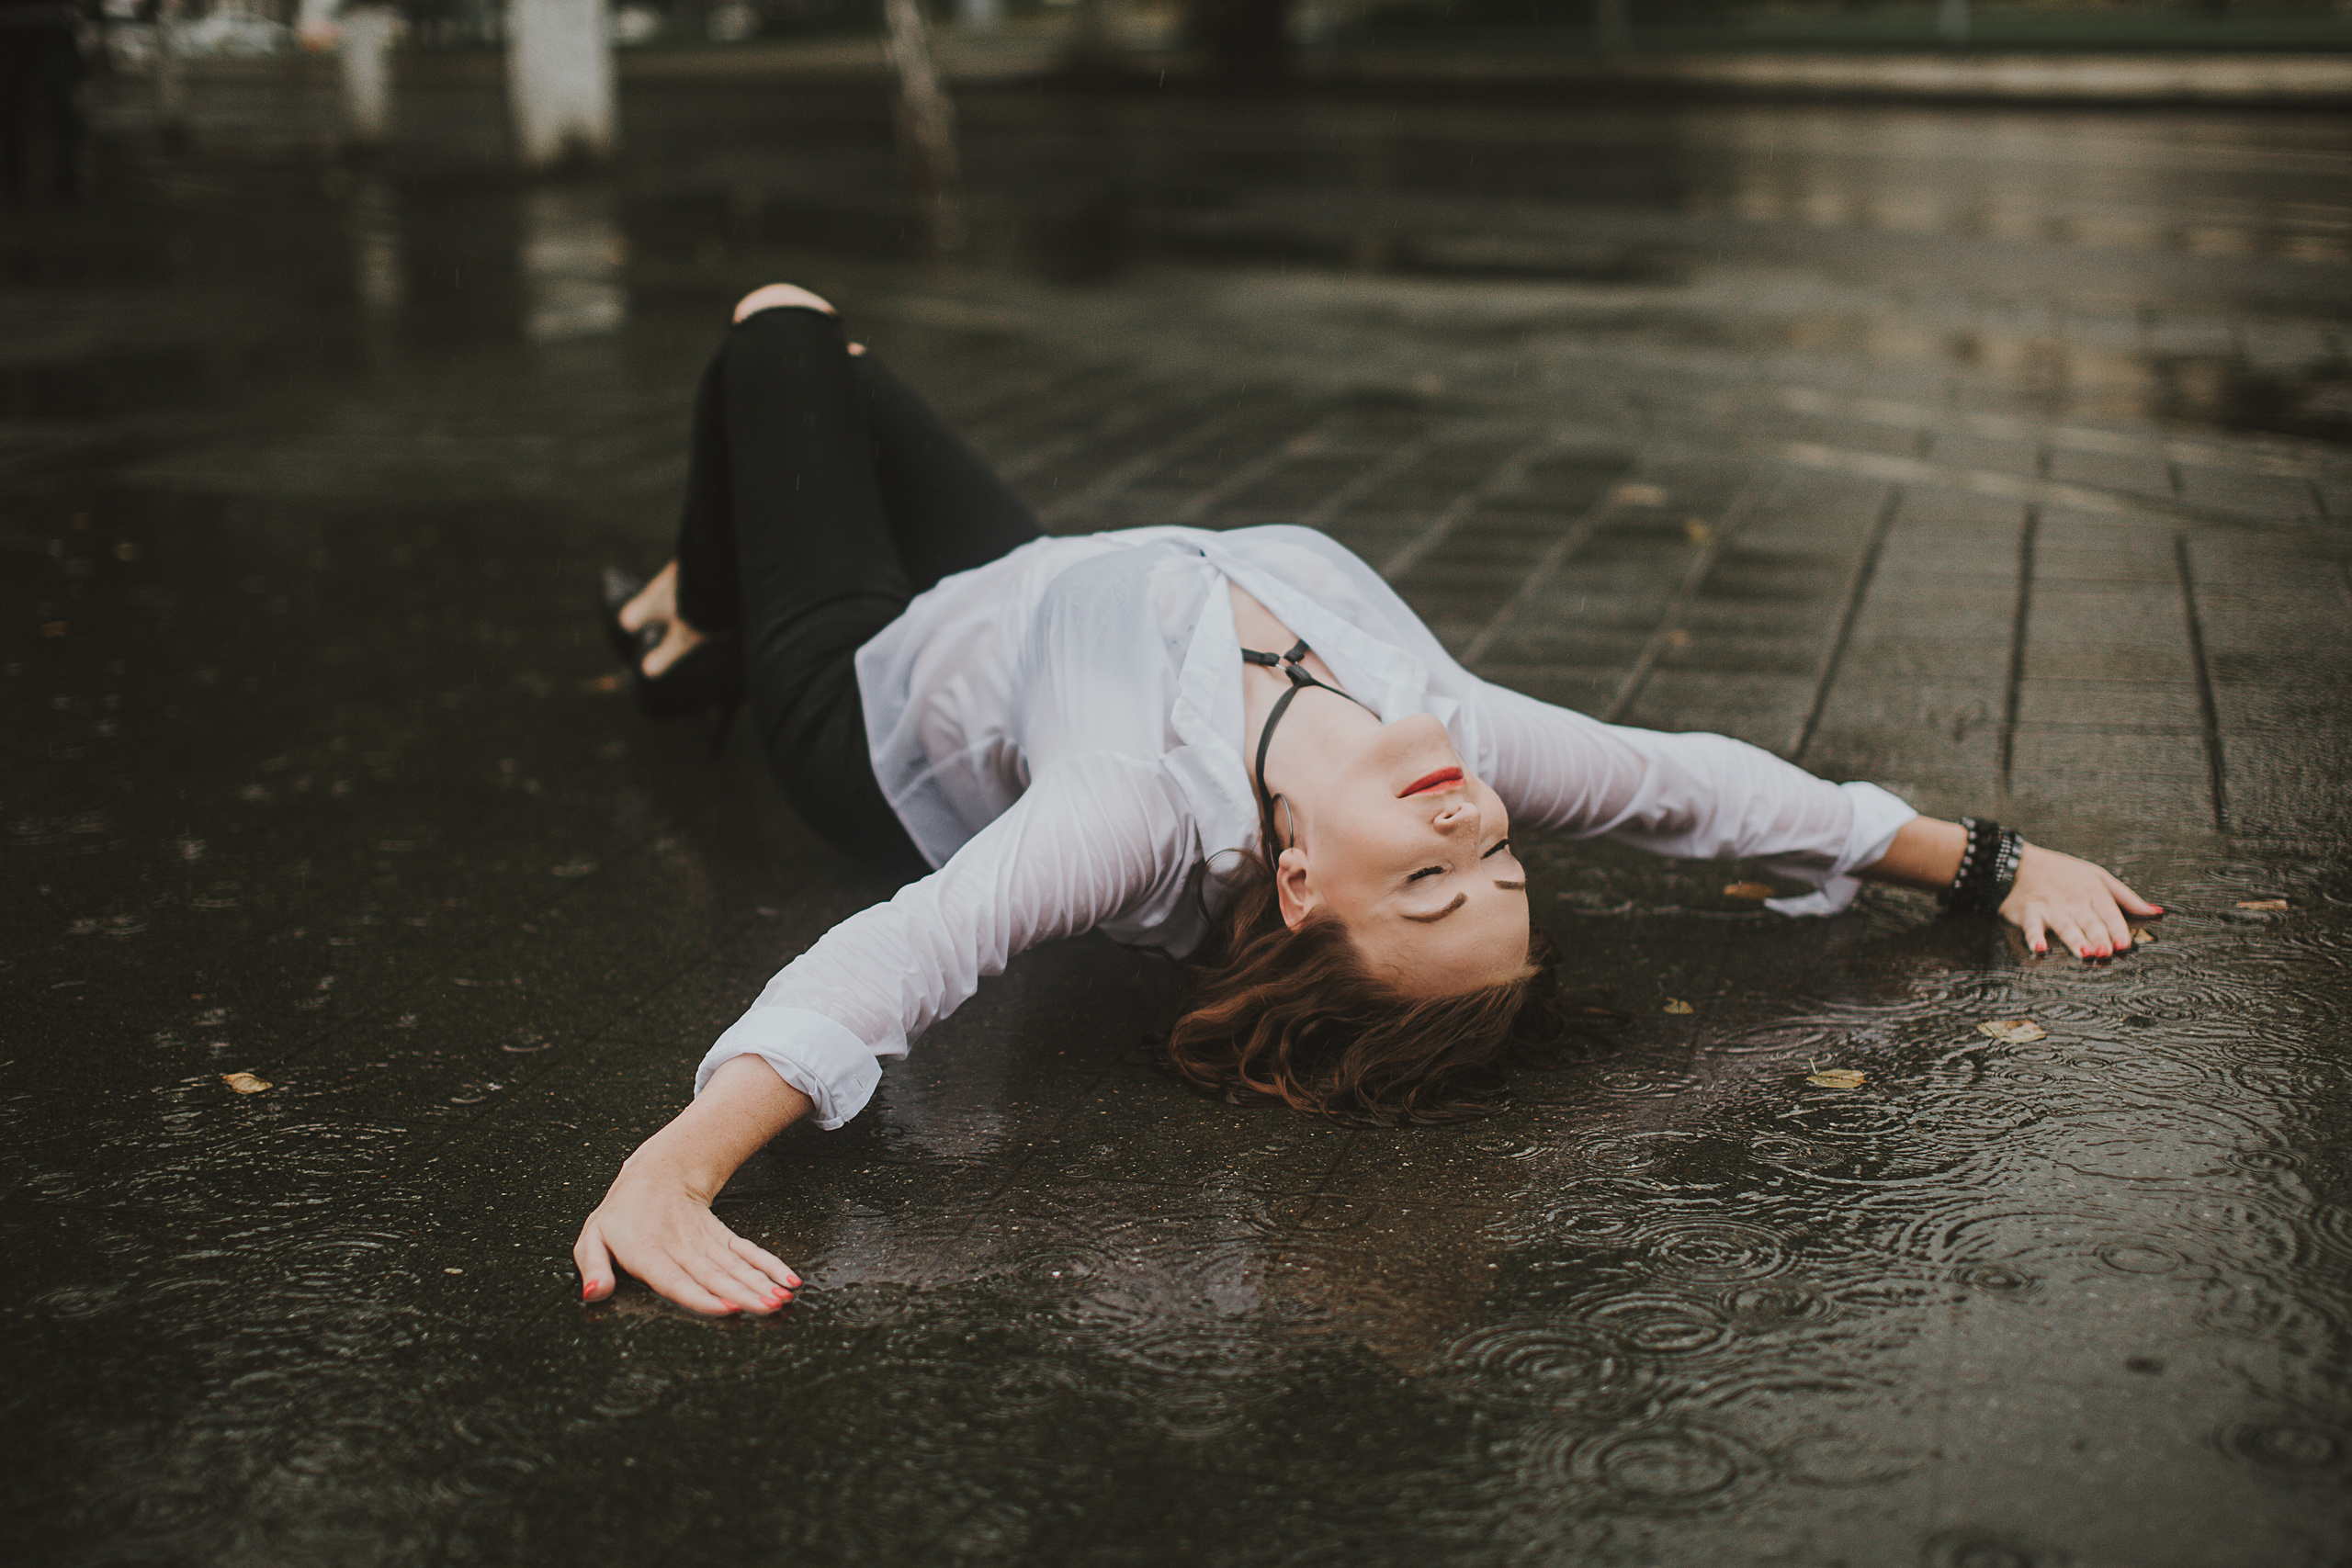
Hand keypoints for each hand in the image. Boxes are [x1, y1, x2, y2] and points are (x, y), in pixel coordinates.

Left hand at [573, 1154, 800, 1315]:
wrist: (656, 1174)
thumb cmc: (621, 1215)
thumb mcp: (593, 1236)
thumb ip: (592, 1267)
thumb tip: (592, 1294)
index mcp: (648, 1253)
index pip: (677, 1280)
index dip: (703, 1297)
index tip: (728, 1309)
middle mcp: (681, 1249)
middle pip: (716, 1275)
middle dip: (745, 1294)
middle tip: (770, 1308)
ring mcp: (705, 1243)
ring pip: (736, 1265)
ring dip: (762, 1283)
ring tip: (782, 1299)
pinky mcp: (721, 1238)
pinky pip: (748, 1252)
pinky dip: (770, 1265)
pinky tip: (788, 1280)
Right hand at [2001, 843, 2161, 958]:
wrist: (2018, 864)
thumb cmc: (2062, 872)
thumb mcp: (2097, 876)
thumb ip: (2126, 898)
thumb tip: (2156, 912)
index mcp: (2093, 892)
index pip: (2109, 914)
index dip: (2117, 930)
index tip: (2125, 945)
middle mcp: (2074, 901)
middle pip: (2089, 922)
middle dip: (2099, 938)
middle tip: (2106, 953)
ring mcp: (2051, 908)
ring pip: (2066, 926)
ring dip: (2075, 940)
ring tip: (2084, 953)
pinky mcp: (2030, 913)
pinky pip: (2032, 926)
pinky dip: (2034, 937)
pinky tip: (2039, 948)